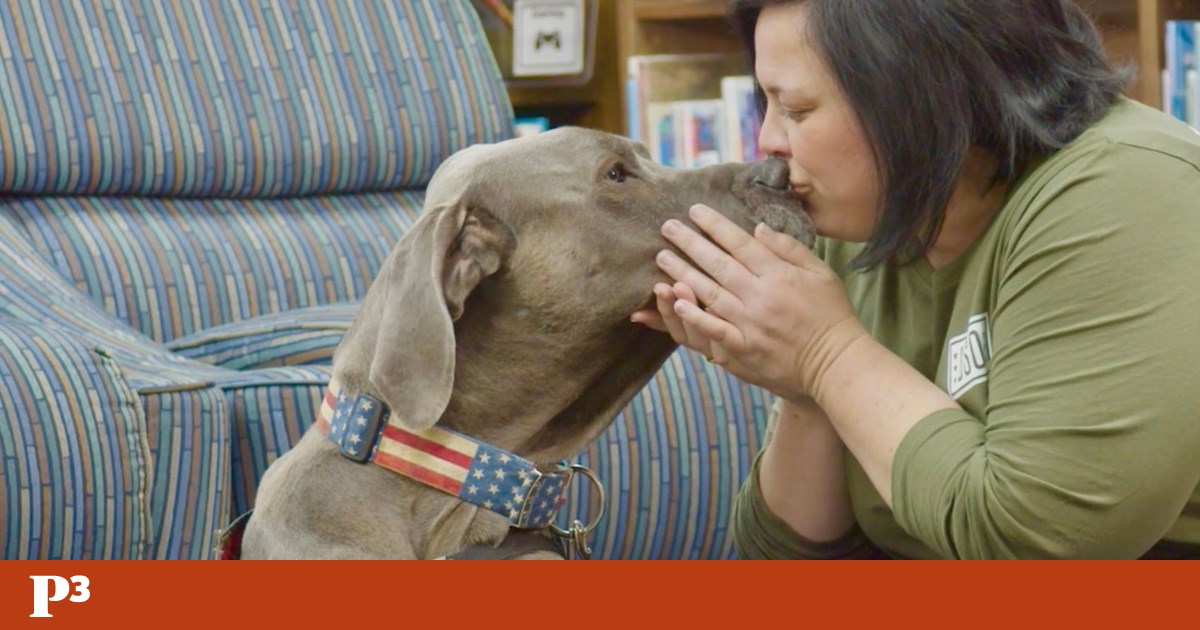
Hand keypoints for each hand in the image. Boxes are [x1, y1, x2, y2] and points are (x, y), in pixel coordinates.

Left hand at [631, 203, 867, 402]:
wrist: (836, 365)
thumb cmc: (831, 316)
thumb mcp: (821, 274)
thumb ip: (789, 249)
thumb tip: (758, 229)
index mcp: (780, 275)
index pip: (740, 244)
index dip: (715, 225)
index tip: (694, 211)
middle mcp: (761, 297)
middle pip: (718, 264)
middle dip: (690, 243)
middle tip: (667, 227)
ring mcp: (750, 324)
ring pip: (709, 293)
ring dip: (683, 273)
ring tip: (663, 257)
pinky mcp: (743, 349)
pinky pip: (713, 329)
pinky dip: (693, 316)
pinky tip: (674, 301)